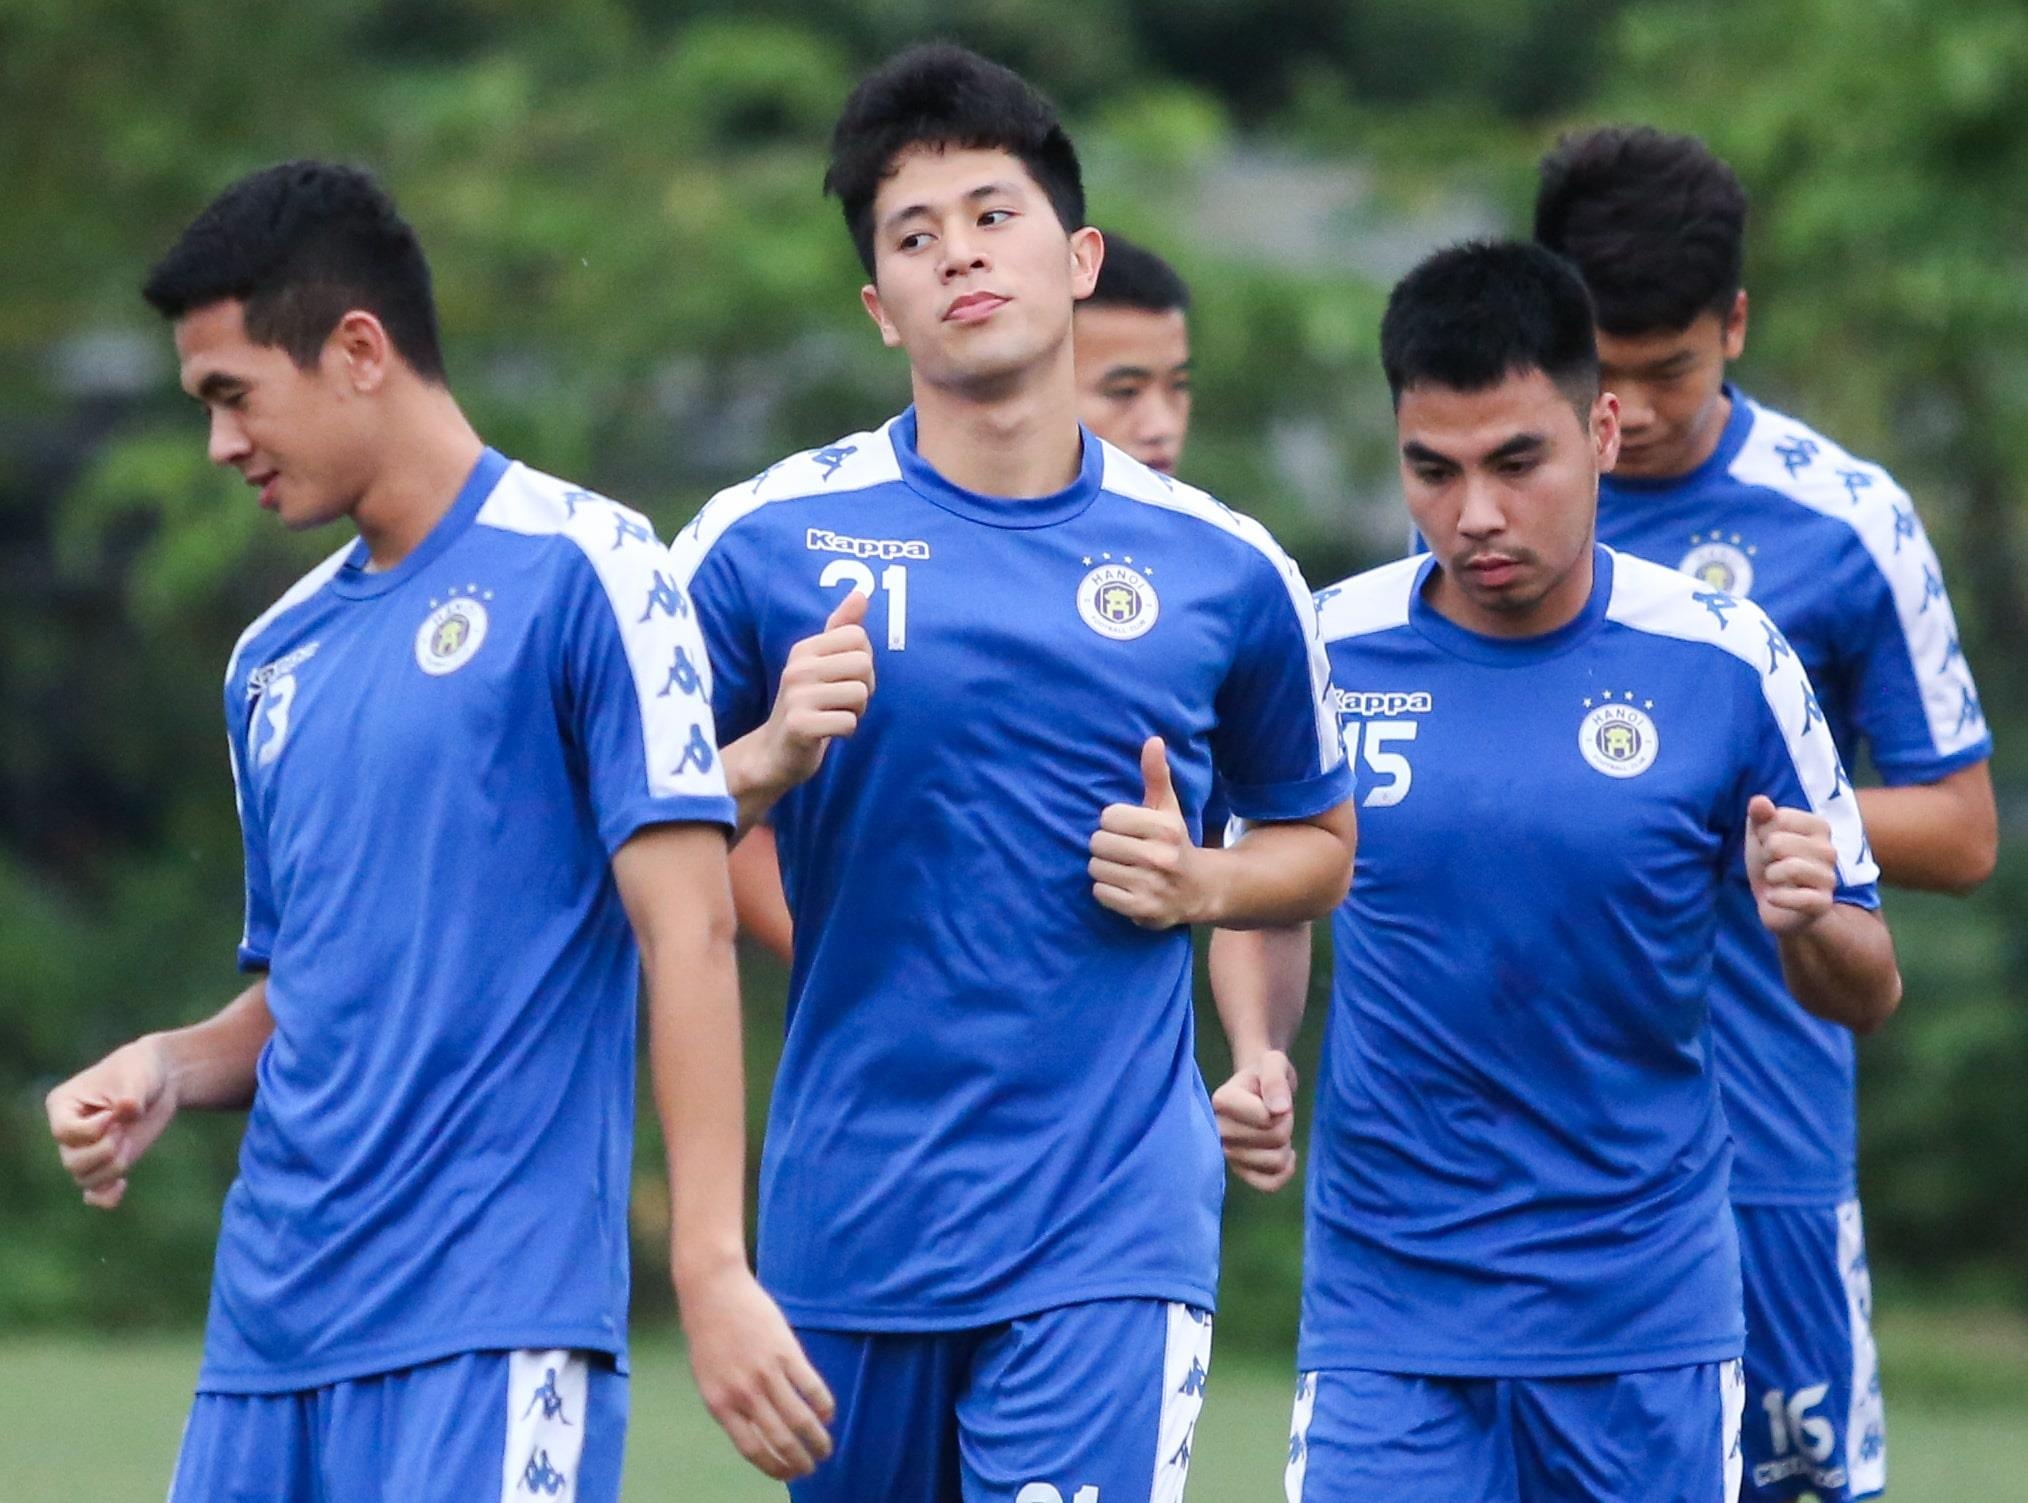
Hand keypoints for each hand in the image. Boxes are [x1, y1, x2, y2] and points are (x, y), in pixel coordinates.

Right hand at [45, 1037, 177, 1208]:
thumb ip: (131, 1095)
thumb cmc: (141, 1070)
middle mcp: (69, 1132)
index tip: (114, 1115)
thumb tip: (127, 1111)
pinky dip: (106, 1197)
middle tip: (123, 1130)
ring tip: (128, 1143)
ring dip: (112, 1167)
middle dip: (104, 1150)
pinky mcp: (105, 1162)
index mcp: (63, 1105)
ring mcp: (86, 1149)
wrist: (162, 1080)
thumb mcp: (137, 1074)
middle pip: (72, 1161)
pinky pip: (94, 1194)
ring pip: (84, 1179)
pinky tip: (124, 1185)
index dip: (92, 1130)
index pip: (63, 1132)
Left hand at [680, 1263, 835, 1480]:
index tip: (790, 1475)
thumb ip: (731, 1405)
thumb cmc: (708, 1335)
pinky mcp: (786, 1352)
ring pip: (800, 1419)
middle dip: (800, 1460)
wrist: (712, 1292)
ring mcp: (766, 1374)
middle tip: (813, 1466)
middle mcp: (744, 1395)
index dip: (775, 1468)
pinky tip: (828, 1414)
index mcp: (721, 1405)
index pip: (752, 1450)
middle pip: (780, 1440)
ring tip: (825, 1448)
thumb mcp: (709, 1379)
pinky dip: (824, 1406)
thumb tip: (758, 1431)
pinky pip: (811, 1388)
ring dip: (817, 1439)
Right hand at [755, 591, 874, 795]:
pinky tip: (827, 732)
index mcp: (804, 648)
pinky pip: (848, 722)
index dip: (863, 660)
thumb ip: (840, 628)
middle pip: (864, 664)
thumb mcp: (820, 662)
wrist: (775, 752)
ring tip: (833, 715)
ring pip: (860, 694)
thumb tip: (861, 593)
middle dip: (864, 687)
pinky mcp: (800, 725)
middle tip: (843, 701)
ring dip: (856, 711)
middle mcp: (797, 667)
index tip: (845, 677)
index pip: (858, 637)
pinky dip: (846, 731)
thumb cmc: (807, 704)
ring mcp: (797, 696)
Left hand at [1090, 737, 1214, 928]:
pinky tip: (1124, 887)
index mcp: (1165, 828)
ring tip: (1124, 869)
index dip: (1113, 823)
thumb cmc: (1174, 842)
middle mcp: (1159, 857)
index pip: (1107, 817)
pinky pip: (1100, 893)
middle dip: (1106, 846)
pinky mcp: (1142, 909)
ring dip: (1104, 869)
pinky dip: (1107, 891)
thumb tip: (1153, 740)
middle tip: (1124, 852)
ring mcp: (1151, 885)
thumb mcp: (1167, 808)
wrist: (1200, 889)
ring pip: (1096, 868)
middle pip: (1098, 843)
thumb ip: (1156, 775)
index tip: (1128, 830)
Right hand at [1212, 1051, 1298, 1191]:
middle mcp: (1217, 1130)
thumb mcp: (1273, 1062)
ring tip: (1275, 1127)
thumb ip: (1275, 1079)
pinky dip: (1284, 1172)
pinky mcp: (1239, 1171)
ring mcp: (1226, 1154)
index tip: (1274, 1096)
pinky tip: (1286, 1155)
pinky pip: (1268, 1185)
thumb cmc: (1263, 1072)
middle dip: (1286, 1123)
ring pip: (1275, 1162)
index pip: (1266, 1118)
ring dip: (1286, 1144)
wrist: (1257, 1085)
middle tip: (1275, 1110)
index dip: (1282, 1107)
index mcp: (1221, 1102)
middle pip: (1274, 1139)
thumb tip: (1278, 1109)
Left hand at [1746, 795, 1838, 935]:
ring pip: (1787, 868)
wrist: (1776, 904)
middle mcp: (1829, 850)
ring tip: (1776, 880)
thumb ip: (1759, 815)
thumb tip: (1759, 801)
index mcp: (1819, 826)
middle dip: (1766, 856)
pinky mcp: (1822, 903)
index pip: (1779, 817)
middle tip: (1773, 865)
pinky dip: (1777, 898)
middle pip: (1778, 843)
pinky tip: (1774, 897)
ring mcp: (1829, 878)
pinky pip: (1796, 897)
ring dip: (1771, 876)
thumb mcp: (1759, 835)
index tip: (1769, 845)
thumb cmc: (1771, 862)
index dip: (1763, 833)